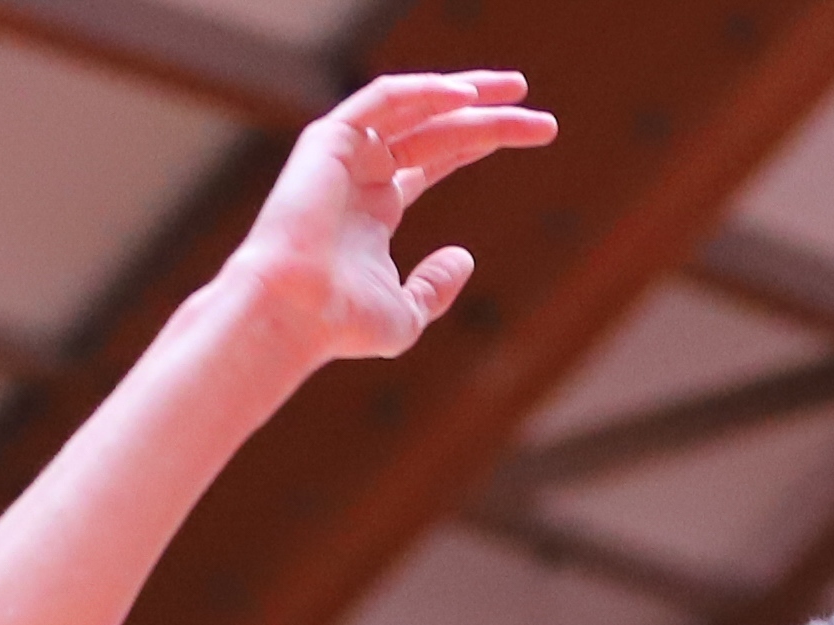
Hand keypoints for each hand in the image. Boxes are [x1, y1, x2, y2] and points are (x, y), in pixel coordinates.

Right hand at [216, 72, 550, 366]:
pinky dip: (424, 92)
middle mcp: (362, 173)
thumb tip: (466, 256)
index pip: (437, 158)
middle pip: (436, 129)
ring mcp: (345, 154)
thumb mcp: (406, 313)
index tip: (535, 134)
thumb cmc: (341, 324)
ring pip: (415, 108)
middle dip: (489, 116)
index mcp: (376, 208)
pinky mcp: (328, 139)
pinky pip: (384, 101)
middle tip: (539, 111)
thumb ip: (435, 286)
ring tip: (517, 90)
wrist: (294, 313)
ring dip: (466, 94)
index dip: (482, 142)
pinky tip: (468, 97)